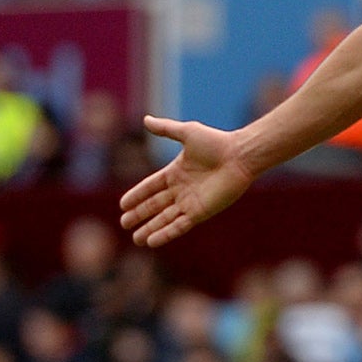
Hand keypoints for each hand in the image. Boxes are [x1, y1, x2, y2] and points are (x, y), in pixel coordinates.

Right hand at [119, 116, 256, 247]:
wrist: (238, 156)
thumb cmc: (216, 142)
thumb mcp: (187, 133)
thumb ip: (165, 129)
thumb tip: (145, 119)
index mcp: (175, 172)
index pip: (150, 187)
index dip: (137, 195)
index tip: (123, 205)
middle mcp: (181, 189)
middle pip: (155, 205)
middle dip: (140, 215)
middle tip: (124, 224)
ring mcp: (190, 202)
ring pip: (165, 219)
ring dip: (150, 229)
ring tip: (136, 239)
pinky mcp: (200, 212)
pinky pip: (179, 225)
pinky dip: (165, 233)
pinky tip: (152, 241)